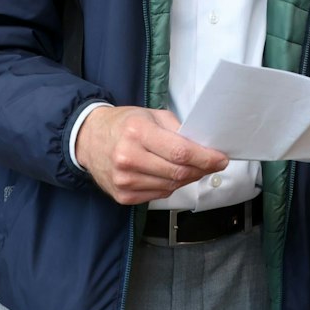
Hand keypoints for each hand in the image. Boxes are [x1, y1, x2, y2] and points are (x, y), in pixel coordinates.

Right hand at [75, 106, 227, 204]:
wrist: (88, 140)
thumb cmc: (123, 124)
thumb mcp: (150, 114)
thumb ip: (176, 129)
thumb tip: (203, 146)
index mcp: (137, 132)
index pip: (180, 151)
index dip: (206, 158)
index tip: (221, 159)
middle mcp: (129, 158)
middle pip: (178, 172)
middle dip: (202, 169)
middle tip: (213, 164)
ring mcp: (124, 180)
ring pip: (171, 186)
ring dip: (188, 179)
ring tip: (192, 168)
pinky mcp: (123, 196)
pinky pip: (159, 194)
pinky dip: (171, 186)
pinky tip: (171, 175)